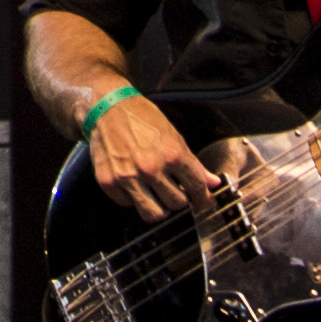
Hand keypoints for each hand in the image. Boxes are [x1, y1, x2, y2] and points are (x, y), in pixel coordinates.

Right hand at [78, 93, 215, 219]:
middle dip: (178, 198)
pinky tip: (133, 184)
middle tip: (173, 189)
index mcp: (171, 154)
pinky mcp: (109, 182)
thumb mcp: (173, 135)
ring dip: (158, 207)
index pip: (197, 188)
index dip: (202, 197)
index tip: (201, 200)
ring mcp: (128, 177)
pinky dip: (132, 198)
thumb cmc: (141, 118)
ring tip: (156, 195)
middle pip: (177, 204)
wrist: (106, 106)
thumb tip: (214, 183)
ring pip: (154, 214)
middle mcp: (150, 168)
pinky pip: (128, 205)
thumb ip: (193, 163)